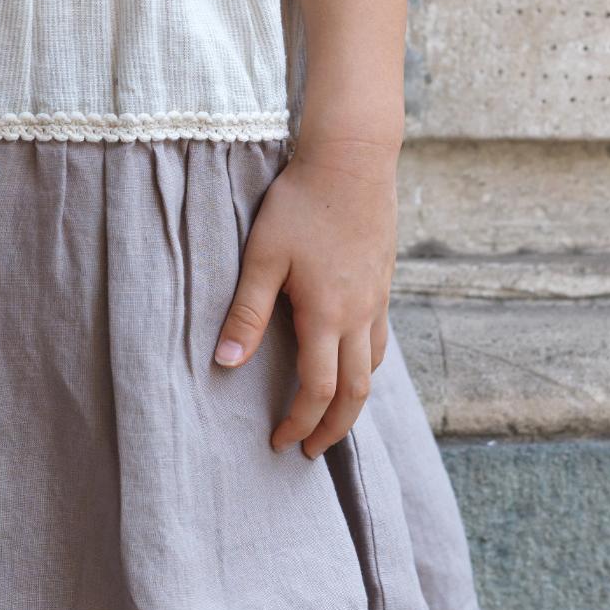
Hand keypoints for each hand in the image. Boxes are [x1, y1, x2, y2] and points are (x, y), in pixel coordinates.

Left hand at [215, 134, 396, 456]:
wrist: (353, 160)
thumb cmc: (301, 204)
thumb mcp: (263, 257)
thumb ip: (246, 313)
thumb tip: (225, 364)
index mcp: (327, 315)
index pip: (318, 389)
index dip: (299, 422)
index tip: (281, 442)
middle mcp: (359, 315)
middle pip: (356, 392)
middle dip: (334, 427)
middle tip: (311, 449)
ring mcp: (377, 299)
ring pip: (374, 367)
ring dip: (354, 400)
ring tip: (332, 416)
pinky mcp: (383, 282)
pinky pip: (381, 339)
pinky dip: (366, 365)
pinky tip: (351, 362)